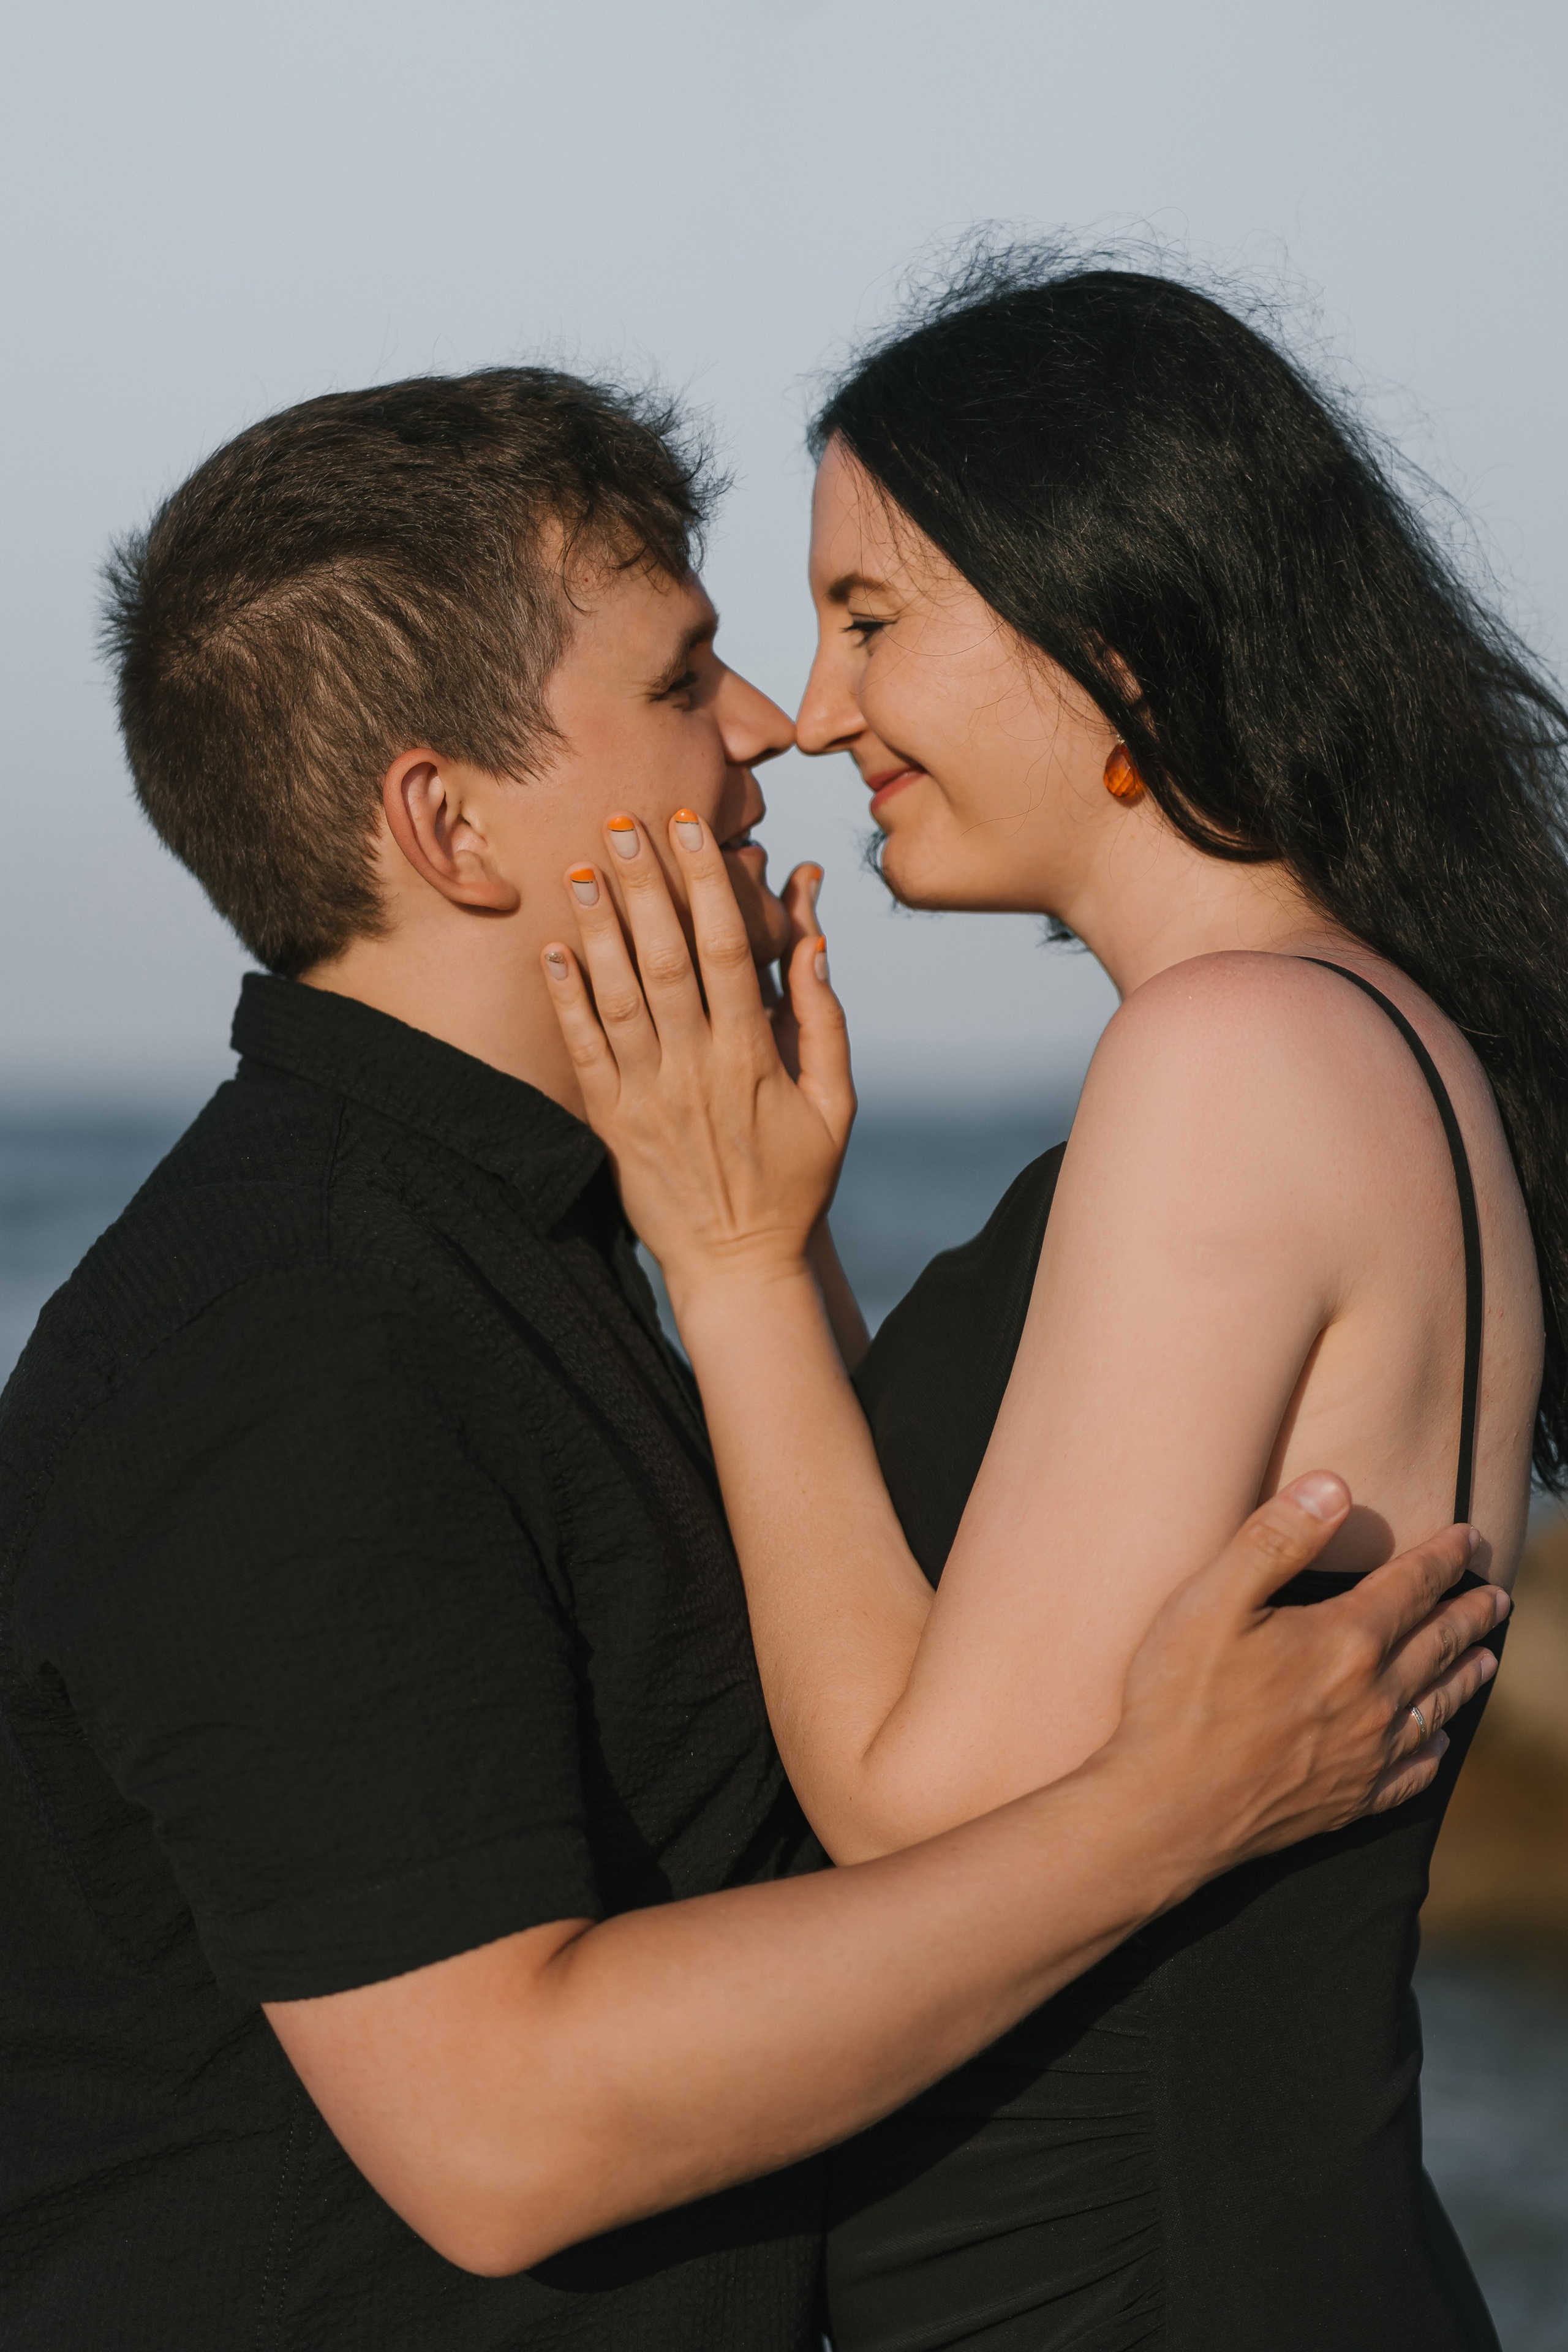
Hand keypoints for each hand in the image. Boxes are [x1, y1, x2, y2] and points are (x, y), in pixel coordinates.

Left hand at [542, 813, 854, 1300]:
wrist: (739, 1266)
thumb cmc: (794, 1185)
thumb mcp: (836, 1108)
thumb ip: (825, 1026)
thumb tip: (815, 948)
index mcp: (753, 1057)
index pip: (726, 950)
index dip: (706, 884)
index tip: (690, 829)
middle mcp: (696, 1068)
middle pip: (664, 958)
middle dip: (643, 885)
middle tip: (621, 821)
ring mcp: (649, 1097)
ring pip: (617, 997)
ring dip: (597, 930)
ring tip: (580, 869)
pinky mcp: (612, 1125)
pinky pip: (582, 1052)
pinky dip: (565, 1000)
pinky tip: (551, 951)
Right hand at [1109, 1470, 1507, 1876]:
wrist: (1164, 1813)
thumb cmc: (1177, 1698)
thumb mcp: (1211, 1600)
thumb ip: (1275, 1538)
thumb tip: (1335, 1486)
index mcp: (1343, 1641)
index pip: (1410, 1586)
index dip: (1441, 1558)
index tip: (1466, 1537)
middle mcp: (1370, 1698)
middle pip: (1437, 1645)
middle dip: (1469, 1615)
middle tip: (1498, 1598)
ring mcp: (1364, 1755)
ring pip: (1434, 1706)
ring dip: (1465, 1676)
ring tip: (1486, 1658)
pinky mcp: (1348, 1802)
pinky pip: (1410, 1774)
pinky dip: (1431, 1753)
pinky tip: (1436, 1745)